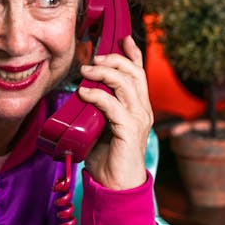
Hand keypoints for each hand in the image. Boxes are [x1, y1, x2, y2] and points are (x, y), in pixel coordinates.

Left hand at [78, 34, 152, 190]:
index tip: (121, 38)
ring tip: (87, 70)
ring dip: (105, 73)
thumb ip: (98, 108)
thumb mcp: (101, 125)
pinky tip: (84, 92)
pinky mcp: (129, 130)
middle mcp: (142, 110)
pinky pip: (114, 105)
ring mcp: (138, 119)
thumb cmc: (107, 157)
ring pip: (127, 84)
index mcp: (138, 107)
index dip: (132, 53)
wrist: (116, 185)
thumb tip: (81, 89)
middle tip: (94, 58)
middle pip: (134, 73)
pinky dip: (98, 95)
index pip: (139, 73)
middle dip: (114, 59)